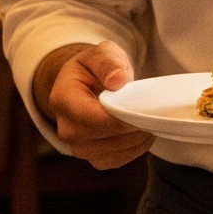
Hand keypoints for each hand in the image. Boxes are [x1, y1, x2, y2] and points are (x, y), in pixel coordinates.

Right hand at [34, 40, 150, 169]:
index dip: (120, 118)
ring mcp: (79, 148)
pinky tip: (138, 131)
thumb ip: (108, 62)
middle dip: (133, 125)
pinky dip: (135, 148)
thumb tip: (118, 80)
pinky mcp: (94, 159)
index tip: (141, 110)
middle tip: (149, 111)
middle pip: (107, 136)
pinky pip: (119, 159)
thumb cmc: (92, 69)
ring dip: (137, 138)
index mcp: (63, 100)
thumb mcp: (100, 54)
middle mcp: (66, 129)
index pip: (92, 118)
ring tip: (145, 119)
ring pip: (116, 151)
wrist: (83, 87)